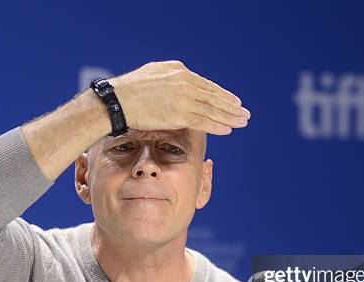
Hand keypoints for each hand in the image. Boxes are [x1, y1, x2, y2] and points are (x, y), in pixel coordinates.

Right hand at [109, 60, 250, 134]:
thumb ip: (172, 76)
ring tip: (242, 121)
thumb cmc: (131, 89)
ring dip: (230, 117)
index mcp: (180, 71)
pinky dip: (218, 126)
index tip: (234, 102)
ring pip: (212, 109)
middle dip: (232, 106)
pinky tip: (228, 129)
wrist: (118, 100)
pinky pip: (204, 121)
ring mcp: (183, 98)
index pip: (207, 85)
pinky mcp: (179, 114)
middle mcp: (185, 83)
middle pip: (214, 96)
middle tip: (245, 113)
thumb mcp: (155, 72)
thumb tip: (183, 79)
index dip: (223, 95)